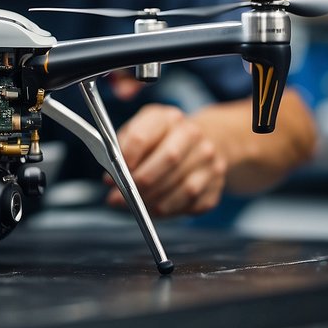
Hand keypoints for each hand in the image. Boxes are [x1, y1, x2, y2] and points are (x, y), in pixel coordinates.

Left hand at [105, 103, 226, 217]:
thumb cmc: (163, 139)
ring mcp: (209, 160)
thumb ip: (123, 149)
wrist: (205, 142)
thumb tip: (111, 177)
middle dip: (139, 184)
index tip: (111, 177)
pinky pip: (192, 203)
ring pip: (183, 187)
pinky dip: (171, 210)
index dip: (125, 159)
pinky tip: (155, 209)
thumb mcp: (140, 131)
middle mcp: (193, 135)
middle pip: (168, 160)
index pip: (142, 136)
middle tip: (118, 198)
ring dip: (154, 201)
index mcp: (168, 118)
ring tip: (135, 207)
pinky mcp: (216, 184)